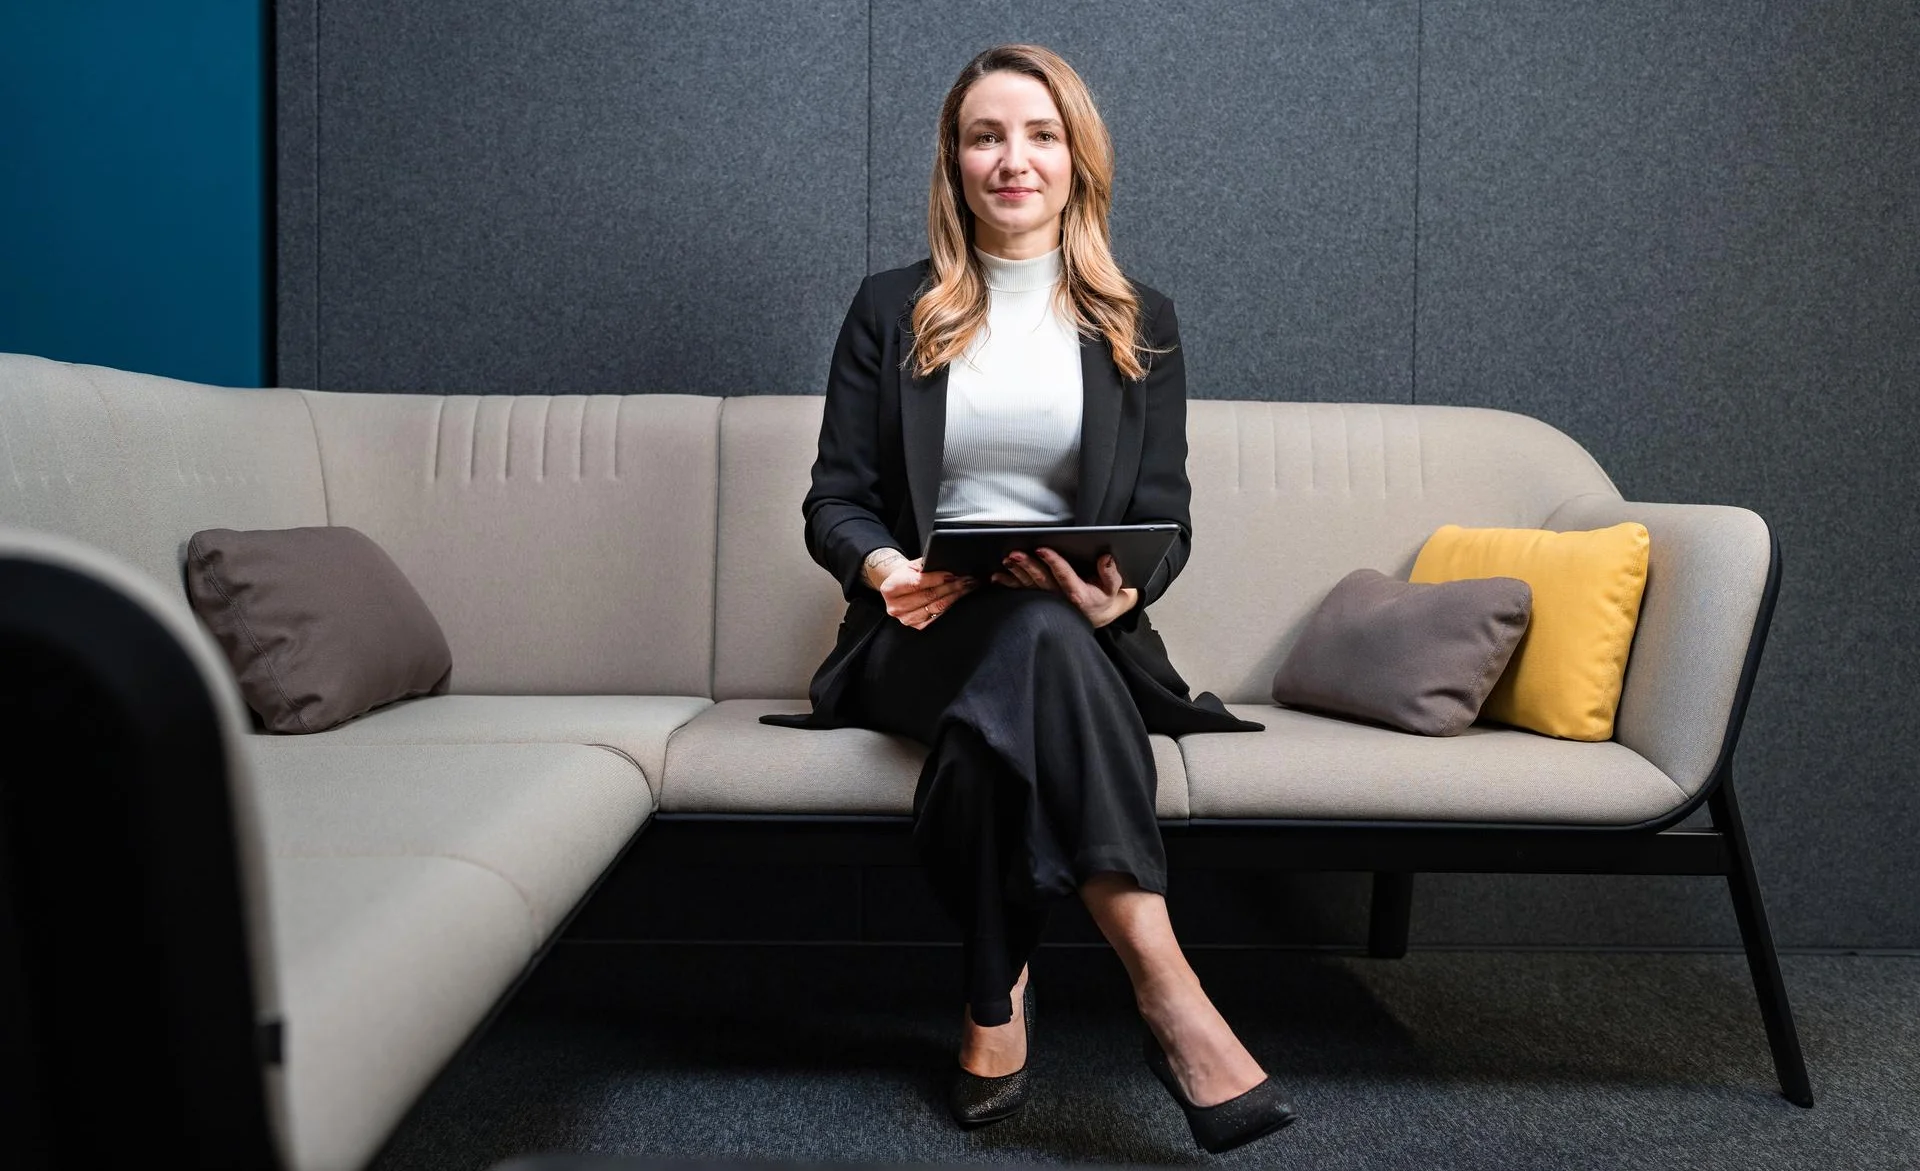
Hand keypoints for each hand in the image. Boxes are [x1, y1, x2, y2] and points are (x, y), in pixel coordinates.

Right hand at [875, 555, 976, 629]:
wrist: (899, 589)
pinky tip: (957, 598)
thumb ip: (926, 566)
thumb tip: (948, 569)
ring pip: (936, 607)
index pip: (917, 583)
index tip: (952, 574)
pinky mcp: (916, 626)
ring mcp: (906, 618)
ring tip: (967, 587)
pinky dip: (949, 606)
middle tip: (966, 580)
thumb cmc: (906, 576)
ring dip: (954, 596)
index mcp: (890, 588)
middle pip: (929, 596)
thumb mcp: (911, 566)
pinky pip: (937, 617)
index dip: (937, 578)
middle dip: (951, 586)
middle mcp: (896, 606)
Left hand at [991, 548, 1139, 628]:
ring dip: (1016, 572)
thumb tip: (1106, 557)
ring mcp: (1048, 599)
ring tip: (1007, 559)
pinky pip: (1022, 592)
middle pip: (1042, 580)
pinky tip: (996, 577)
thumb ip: (1111, 573)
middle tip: (1016, 553)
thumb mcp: (1113, 587)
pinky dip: (1009, 584)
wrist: (1096, 613)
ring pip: (1030, 585)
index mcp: (1078, 594)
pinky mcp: (1039, 599)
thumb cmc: (1103, 596)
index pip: (1064, 576)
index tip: (1042, 549)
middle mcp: (1060, 598)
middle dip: (1028, 565)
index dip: (1053, 562)